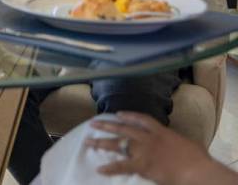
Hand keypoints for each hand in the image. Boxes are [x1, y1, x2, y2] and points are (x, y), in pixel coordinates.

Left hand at [86, 112, 234, 184]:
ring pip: (118, 143)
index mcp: (161, 131)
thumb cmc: (199, 159)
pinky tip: (100, 169)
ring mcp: (143, 151)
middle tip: (93, 123)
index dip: (129, 116)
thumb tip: (177, 143)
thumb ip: (176, 141)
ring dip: (101, 142)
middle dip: (107, 125)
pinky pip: (122, 166)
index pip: (142, 119)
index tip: (118, 114)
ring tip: (88, 141)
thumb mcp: (187, 143)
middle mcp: (149, 138)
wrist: (197, 171)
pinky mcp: (142, 165)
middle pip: (123, 128)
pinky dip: (110, 168)